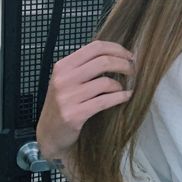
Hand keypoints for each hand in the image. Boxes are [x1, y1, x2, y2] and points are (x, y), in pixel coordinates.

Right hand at [36, 40, 134, 159]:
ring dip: (120, 85)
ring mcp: (68, 97)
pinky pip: (104, 101)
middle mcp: (63, 79)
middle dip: (124, 64)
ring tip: (123, 88)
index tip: (129, 55)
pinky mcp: (74, 114)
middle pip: (103, 61)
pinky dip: (120, 97)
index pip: (95, 47)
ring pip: (105, 82)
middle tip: (132, 70)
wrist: (49, 134)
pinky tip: (125, 97)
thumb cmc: (63, 104)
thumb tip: (116, 53)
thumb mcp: (67, 80)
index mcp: (62, 66)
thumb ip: (84, 66)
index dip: (117, 49)